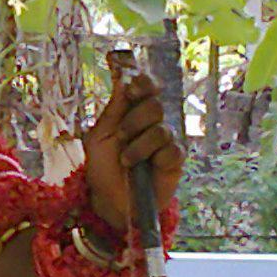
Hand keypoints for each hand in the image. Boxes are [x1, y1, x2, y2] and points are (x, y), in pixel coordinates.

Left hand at [82, 70, 182, 233]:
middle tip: (121, 136)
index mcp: (133, 111)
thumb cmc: (102, 166)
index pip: (148, 86)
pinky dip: (153, 158)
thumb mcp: (100, 135)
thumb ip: (115, 108)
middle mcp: (153, 122)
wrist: (109, 200)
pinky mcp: (176, 160)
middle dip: (134, 120)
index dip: (144, 82)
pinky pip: (171, 150)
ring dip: (138, 145)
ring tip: (126, 160)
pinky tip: (143, 168)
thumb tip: (124, 76)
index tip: (132, 88)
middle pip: (155, 105)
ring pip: (162, 129)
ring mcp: (166, 141)